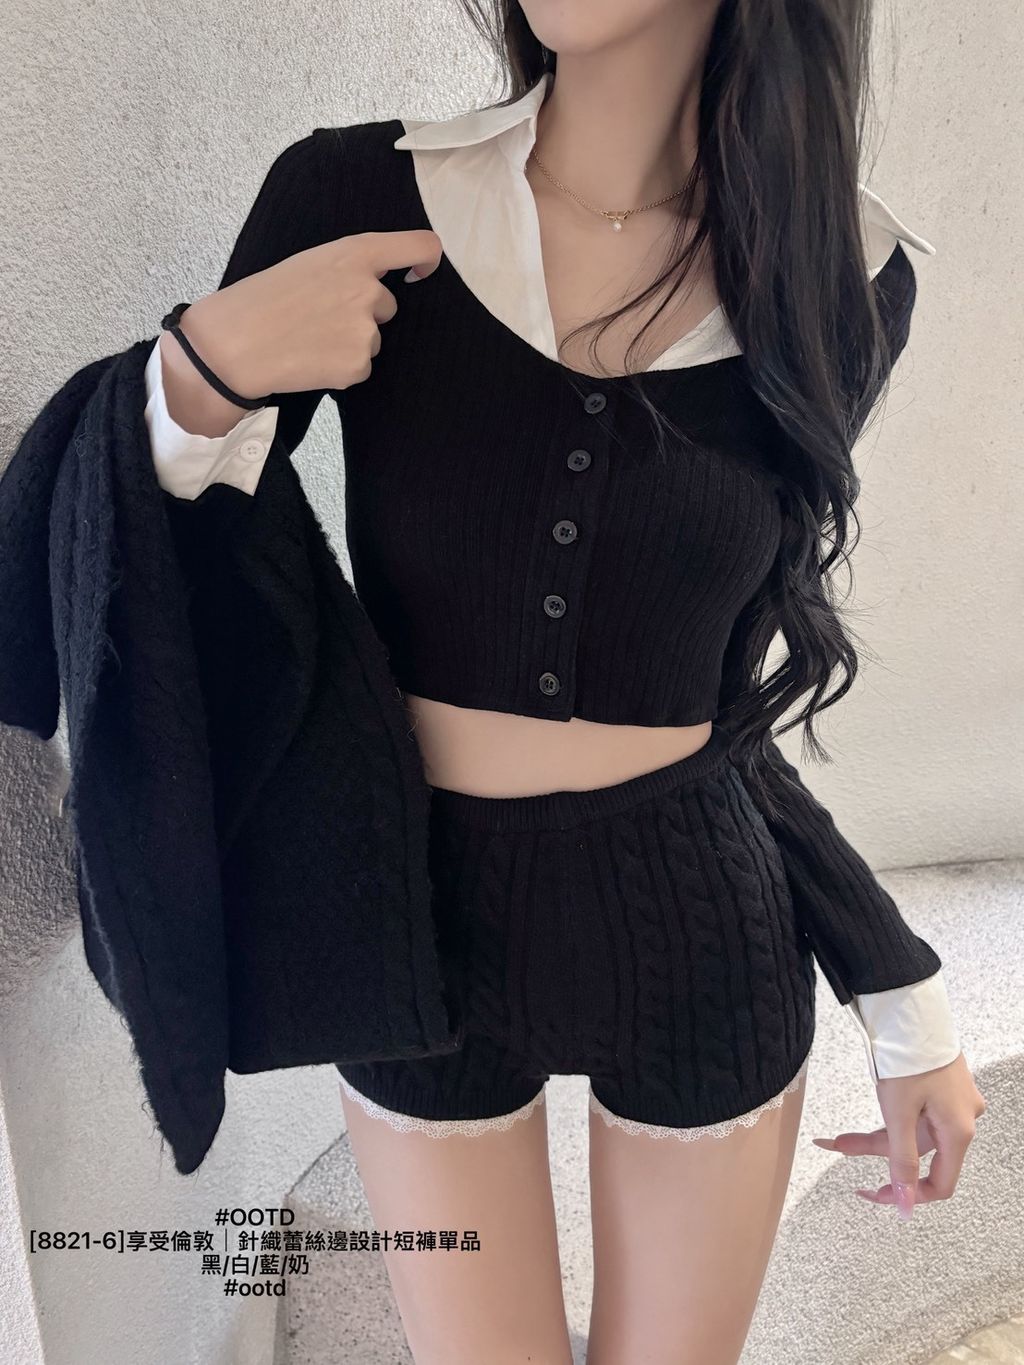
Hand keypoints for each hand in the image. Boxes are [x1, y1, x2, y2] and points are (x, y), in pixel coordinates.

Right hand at [181, 228, 443, 400]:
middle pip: (387, 305)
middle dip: (363, 313)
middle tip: (319, 316)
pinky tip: (311, 359)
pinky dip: (341, 368)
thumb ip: (350, 266)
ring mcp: (366, 330)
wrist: (236, 344)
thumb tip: (378, 282)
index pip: (419, 246)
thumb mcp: (310, 262)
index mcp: (356, 254)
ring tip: (309, 338)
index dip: (428, 260)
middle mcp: (369, 290)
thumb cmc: (265, 298)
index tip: (422, 273)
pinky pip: (361, 367)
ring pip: (373, 338)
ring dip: (350, 342)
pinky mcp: (358, 365)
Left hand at [810, 1051, 986, 1219]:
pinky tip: (862, 1120)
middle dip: (878, 1153)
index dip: (909, 1194)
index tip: (874, 1192)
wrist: (910, 1008)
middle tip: (840, 1150)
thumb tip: (905, 1208)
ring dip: (878, 1136)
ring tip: (837, 1138)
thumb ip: (902, 1162)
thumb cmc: (908, 1059)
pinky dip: (891, 1118)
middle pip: (920, 1154)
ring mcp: (953, 1101)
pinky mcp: (942, 1086)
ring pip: (914, 1132)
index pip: (941, 1184)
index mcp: (959, 1131)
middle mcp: (963, 1119)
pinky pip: (916, 1113)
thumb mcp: (899, 1114)